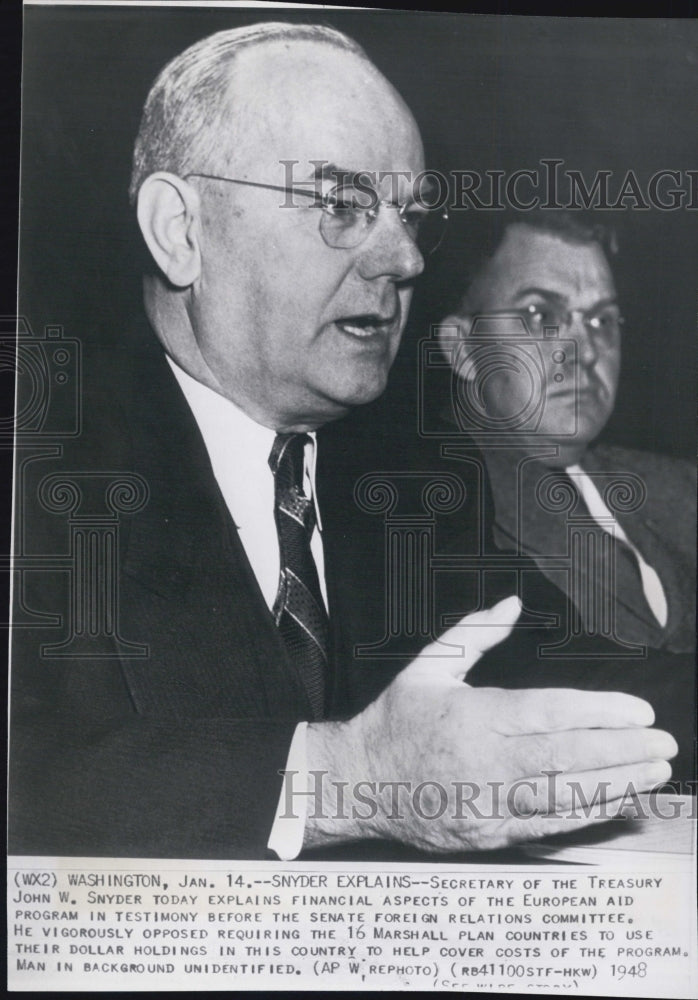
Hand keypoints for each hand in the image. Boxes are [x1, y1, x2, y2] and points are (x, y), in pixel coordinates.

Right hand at [304, 595, 676, 851]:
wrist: (357, 782)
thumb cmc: (396, 720)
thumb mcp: (429, 665)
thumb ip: (475, 633)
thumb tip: (511, 603)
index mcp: (472, 715)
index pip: (549, 713)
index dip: (600, 713)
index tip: (637, 712)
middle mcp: (484, 761)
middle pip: (567, 756)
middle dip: (623, 750)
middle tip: (663, 743)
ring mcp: (487, 801)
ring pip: (564, 795)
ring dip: (616, 783)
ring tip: (653, 771)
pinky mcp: (488, 832)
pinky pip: (547, 824)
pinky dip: (586, 813)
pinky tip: (614, 799)